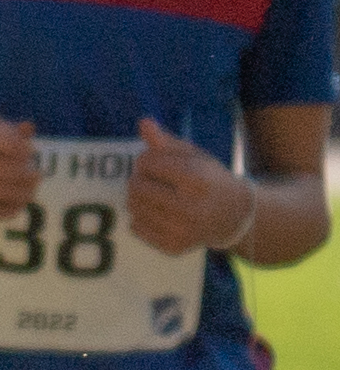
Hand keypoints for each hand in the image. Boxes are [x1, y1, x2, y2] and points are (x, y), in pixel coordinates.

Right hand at [0, 107, 42, 221]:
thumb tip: (29, 130)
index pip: (12, 143)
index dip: (26, 152)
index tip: (28, 156)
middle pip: (12, 170)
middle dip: (30, 176)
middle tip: (35, 178)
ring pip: (4, 191)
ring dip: (24, 195)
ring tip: (29, 194)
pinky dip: (7, 210)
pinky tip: (13, 207)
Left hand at [125, 120, 259, 255]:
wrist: (235, 216)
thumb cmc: (211, 180)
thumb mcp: (196, 157)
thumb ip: (167, 142)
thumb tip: (144, 123)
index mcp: (197, 179)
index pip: (147, 163)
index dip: (147, 160)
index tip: (158, 164)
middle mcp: (189, 206)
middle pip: (136, 186)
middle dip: (140, 179)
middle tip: (155, 180)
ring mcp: (181, 230)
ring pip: (133, 207)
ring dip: (139, 198)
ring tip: (158, 195)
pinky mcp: (173, 246)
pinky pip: (136, 228)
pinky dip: (142, 218)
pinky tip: (161, 213)